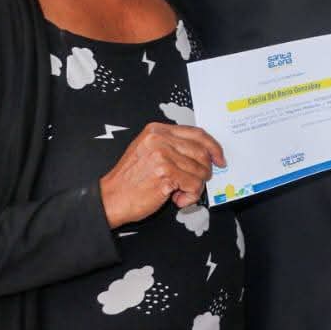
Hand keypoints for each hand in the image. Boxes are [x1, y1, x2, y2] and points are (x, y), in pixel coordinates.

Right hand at [98, 123, 224, 227]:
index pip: (197, 133)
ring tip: (180, 192)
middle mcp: (160, 139)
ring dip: (195, 186)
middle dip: (204, 171)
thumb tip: (206, 153)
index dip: (213, 147)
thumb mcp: (148, 151)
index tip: (220, 159)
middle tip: (195, 182)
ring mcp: (163, 155)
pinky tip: (176, 199)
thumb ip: (173, 146)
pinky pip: (194, 185)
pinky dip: (190, 196)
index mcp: (157, 130)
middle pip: (202, 152)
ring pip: (200, 170)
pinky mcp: (165, 173)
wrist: (111, 198)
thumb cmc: (131, 179)